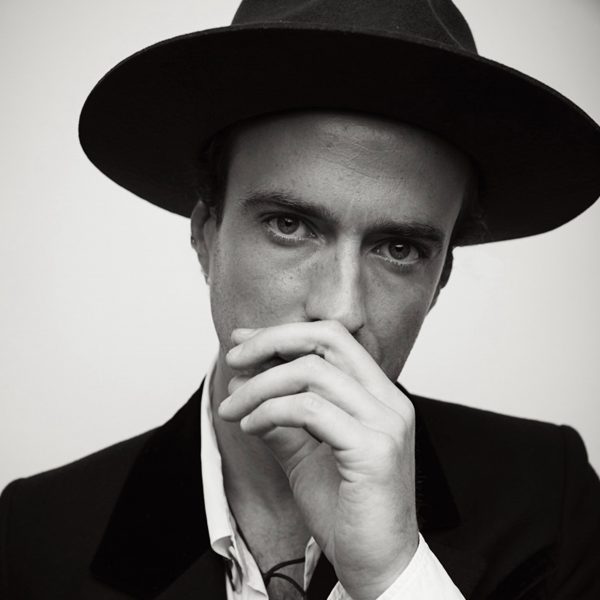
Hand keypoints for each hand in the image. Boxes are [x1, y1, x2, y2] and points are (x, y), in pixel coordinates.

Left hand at [219, 320, 418, 599]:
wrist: (378, 566)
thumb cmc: (346, 511)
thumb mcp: (304, 453)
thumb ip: (281, 416)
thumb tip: (244, 383)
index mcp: (378, 395)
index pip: (332, 339)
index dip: (284, 333)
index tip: (243, 341)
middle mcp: (389, 401)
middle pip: (327, 339)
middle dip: (272, 341)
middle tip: (233, 357)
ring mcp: (386, 423)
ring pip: (312, 373)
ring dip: (260, 385)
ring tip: (232, 408)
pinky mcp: (374, 450)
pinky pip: (310, 411)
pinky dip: (270, 411)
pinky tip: (250, 427)